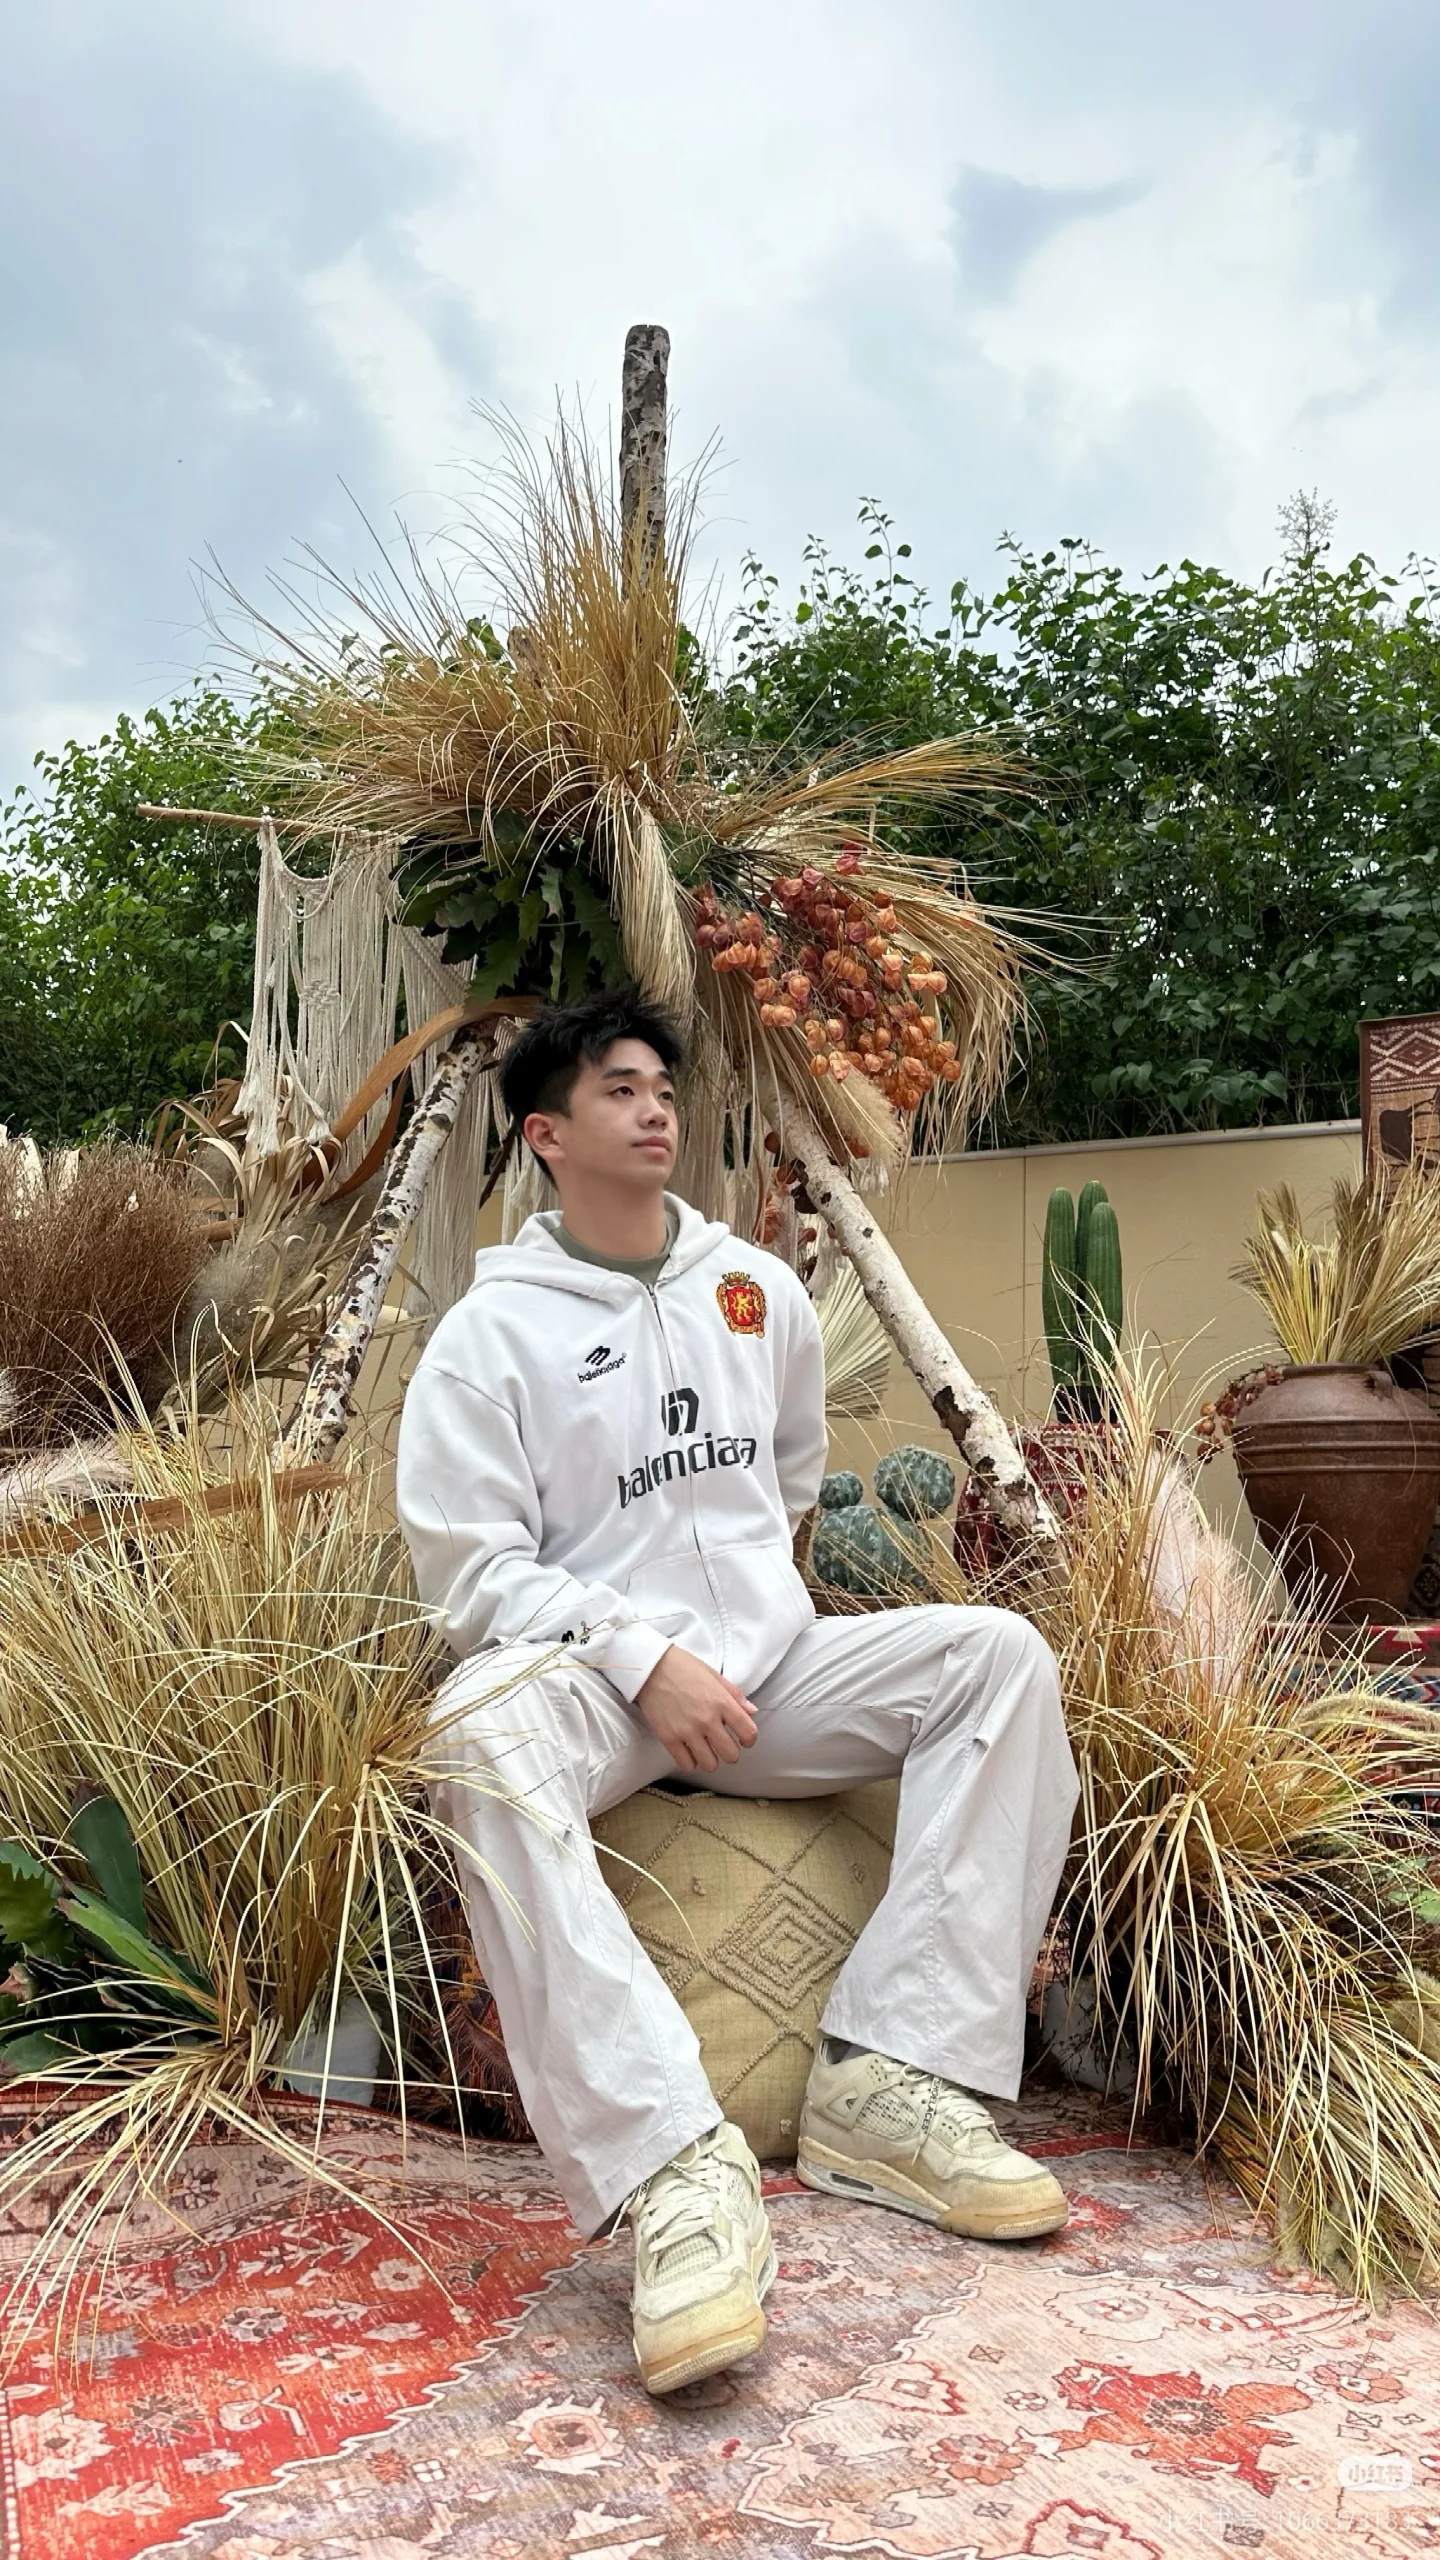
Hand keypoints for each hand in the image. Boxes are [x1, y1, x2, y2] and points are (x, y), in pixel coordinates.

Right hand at [634, 1645, 758, 1774]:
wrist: (650, 1667)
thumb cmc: (682, 1667)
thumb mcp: (714, 1675)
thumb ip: (735, 1695)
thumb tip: (752, 1712)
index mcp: (722, 1702)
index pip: (748, 1733)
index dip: (749, 1739)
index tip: (743, 1739)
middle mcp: (707, 1719)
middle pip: (731, 1755)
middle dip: (730, 1752)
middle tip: (723, 1744)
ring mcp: (687, 1731)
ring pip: (710, 1765)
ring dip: (710, 1759)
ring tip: (705, 1749)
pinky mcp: (668, 1738)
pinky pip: (686, 1764)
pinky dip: (690, 1761)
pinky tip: (689, 1750)